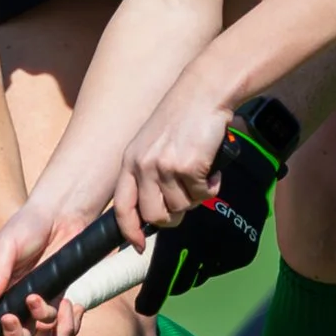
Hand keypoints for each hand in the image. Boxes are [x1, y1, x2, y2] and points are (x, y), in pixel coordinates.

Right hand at [0, 203, 90, 335]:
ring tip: (42, 303)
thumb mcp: (7, 245)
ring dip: (41, 334)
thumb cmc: (26, 227)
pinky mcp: (58, 308)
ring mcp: (34, 313)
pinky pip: (62, 333)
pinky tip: (69, 305)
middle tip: (12, 323)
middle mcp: (9, 310)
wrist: (62, 218)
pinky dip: (67, 325)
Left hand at [131, 98, 297, 316]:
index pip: (122, 207)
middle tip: (188, 200)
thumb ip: (150, 172)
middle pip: (155, 216)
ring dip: (196, 197)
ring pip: (181, 208)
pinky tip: (213, 169)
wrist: (205, 91)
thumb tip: (159, 208)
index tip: (139, 244)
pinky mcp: (188, 167)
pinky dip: (213, 187)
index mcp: (130, 161)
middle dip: (173, 216)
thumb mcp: (153, 143)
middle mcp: (143, 166)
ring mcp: (165, 167)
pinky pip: (203, 195)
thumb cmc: (183, 115)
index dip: (130, 231)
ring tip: (202, 174)